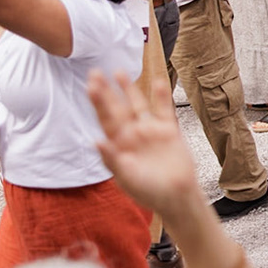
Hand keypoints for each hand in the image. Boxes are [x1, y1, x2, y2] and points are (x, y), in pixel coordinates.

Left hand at [85, 70, 201, 220]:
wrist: (176, 196)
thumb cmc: (148, 191)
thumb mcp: (126, 178)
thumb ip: (112, 159)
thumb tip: (96, 140)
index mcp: (119, 145)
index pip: (105, 119)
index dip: (98, 102)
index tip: (91, 85)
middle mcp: (132, 135)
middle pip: (117, 108)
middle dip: (107, 91)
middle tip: (95, 72)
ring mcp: (150, 131)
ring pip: (137, 105)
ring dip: (129, 89)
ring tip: (119, 72)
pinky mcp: (169, 132)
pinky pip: (164, 110)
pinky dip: (161, 97)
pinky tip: (158, 83)